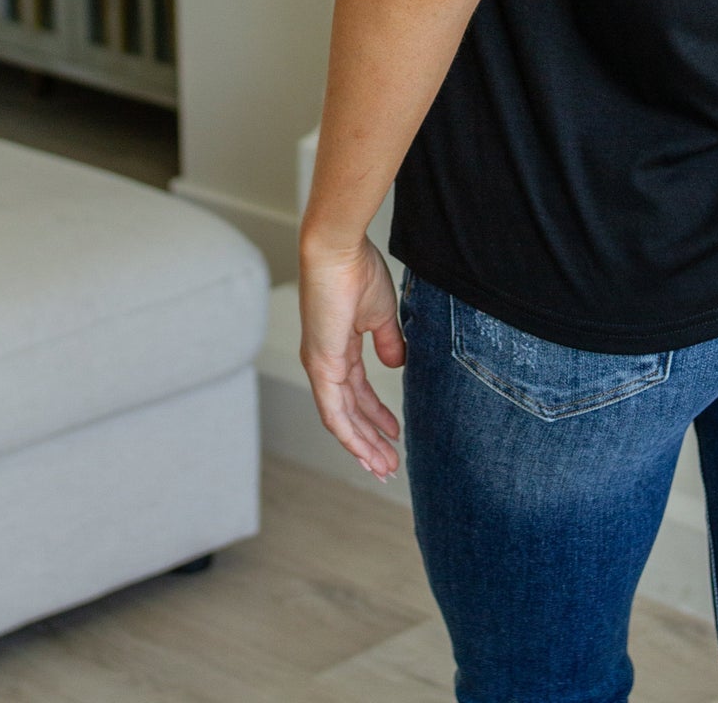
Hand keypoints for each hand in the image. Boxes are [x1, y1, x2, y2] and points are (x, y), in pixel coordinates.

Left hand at [298, 235, 404, 478]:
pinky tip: (365, 452)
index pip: (357, 390)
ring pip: (341, 418)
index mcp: (339, 347)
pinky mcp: (320, 366)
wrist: (339, 251)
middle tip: (390, 464)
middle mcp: (326, 361)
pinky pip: (334, 411)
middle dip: (371, 438)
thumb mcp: (382, 313)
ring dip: (363, 444)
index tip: (395, 433)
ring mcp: (321, 366)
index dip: (376, 414)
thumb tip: (397, 365)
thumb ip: (389, 342)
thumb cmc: (358, 271)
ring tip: (384, 466)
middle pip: (349, 410)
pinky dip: (350, 435)